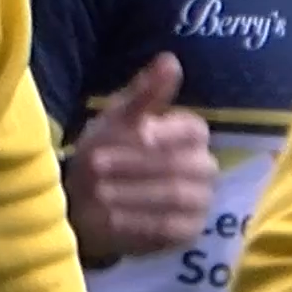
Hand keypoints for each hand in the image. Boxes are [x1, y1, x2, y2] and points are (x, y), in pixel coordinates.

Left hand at [63, 54, 214, 268]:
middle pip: (180, 165)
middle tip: (96, 165)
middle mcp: (204, 166)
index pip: (192, 130)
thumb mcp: (117, 118)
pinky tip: (109, 216)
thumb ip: (144, 92)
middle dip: (134, 165)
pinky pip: (170, 228)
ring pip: (175, 196)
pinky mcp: (188, 232)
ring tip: (97, 192)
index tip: (134, 133)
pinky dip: (137, 221)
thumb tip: (169, 59)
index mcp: (191, 133)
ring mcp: (200, 201)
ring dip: (132, 193)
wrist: (86, 200)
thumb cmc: (106, 150)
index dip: (162, 133)